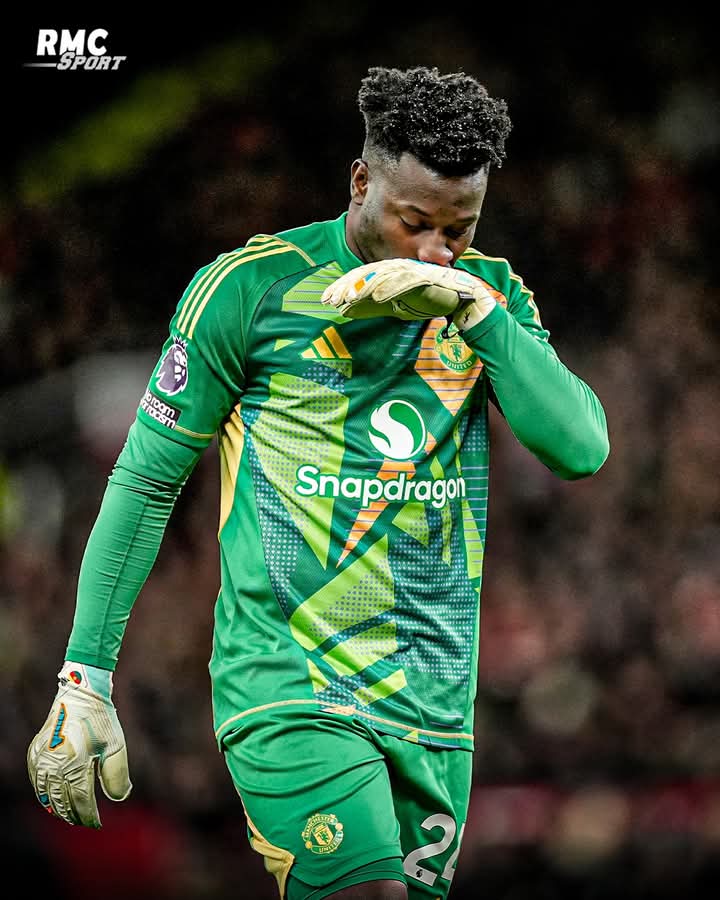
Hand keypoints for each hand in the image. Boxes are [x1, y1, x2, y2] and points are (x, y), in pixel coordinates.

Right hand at [27, 661, 131, 827]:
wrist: (80, 694)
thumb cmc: (101, 720)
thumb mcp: (116, 746)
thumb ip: (117, 776)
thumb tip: (119, 798)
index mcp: (75, 765)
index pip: (81, 802)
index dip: (89, 816)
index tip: (97, 824)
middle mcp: (54, 765)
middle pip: (62, 802)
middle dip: (74, 815)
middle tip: (84, 823)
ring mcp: (41, 760)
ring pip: (46, 795)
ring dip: (57, 808)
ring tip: (70, 816)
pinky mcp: (35, 753)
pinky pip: (37, 782)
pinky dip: (44, 794)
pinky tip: (51, 800)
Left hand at [321, 258, 496, 328]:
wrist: (464, 300)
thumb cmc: (429, 300)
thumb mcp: (394, 307)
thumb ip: (371, 307)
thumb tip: (344, 311)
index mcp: (388, 274)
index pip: (361, 279)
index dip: (343, 287)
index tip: (325, 300)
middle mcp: (397, 268)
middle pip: (367, 276)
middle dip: (347, 287)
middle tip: (330, 299)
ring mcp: (411, 270)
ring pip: (382, 277)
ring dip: (364, 287)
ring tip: (348, 298)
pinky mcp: (426, 276)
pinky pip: (405, 281)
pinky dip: (391, 288)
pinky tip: (378, 296)